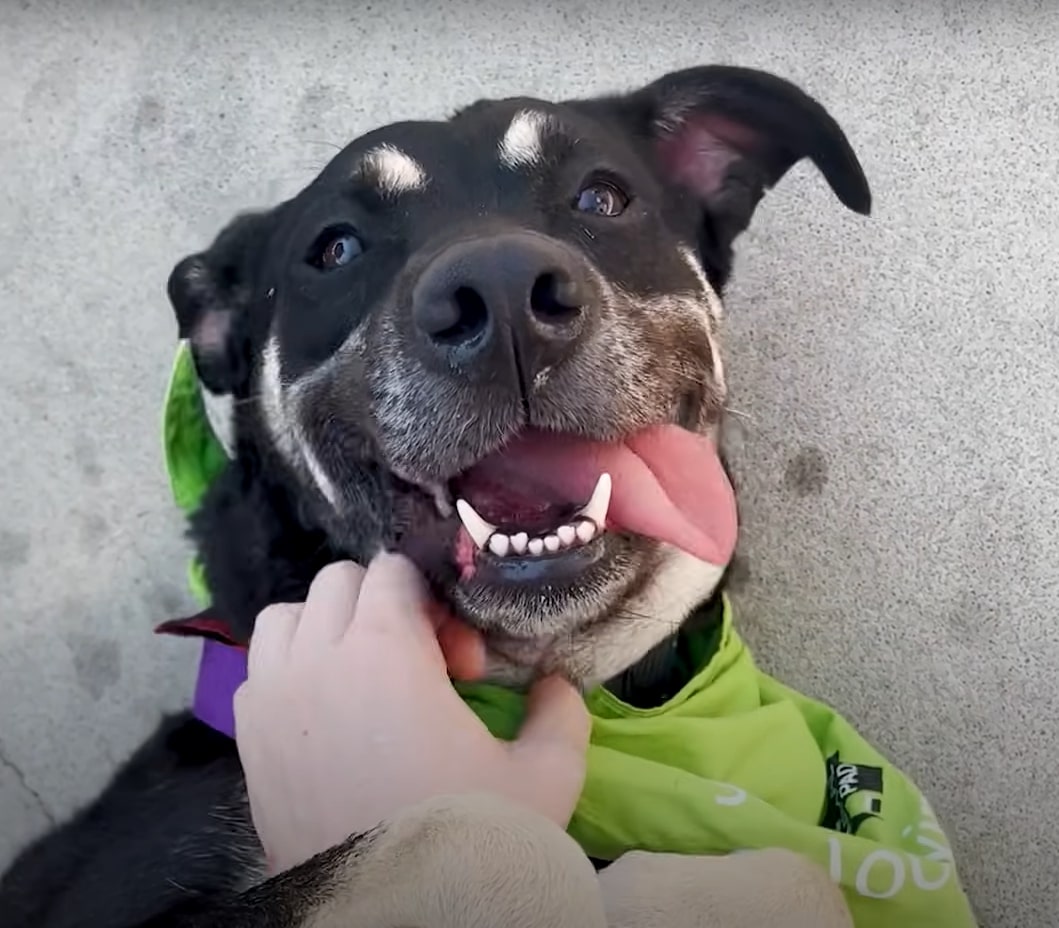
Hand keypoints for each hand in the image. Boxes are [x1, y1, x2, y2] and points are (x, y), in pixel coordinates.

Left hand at [233, 553, 590, 874]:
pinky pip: (258, 670)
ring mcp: (271, 699)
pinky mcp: (247, 741)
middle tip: (421, 669)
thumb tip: (554, 684)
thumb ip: (560, 714)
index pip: (393, 570)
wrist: (394, 918)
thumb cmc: (466, 839)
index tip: (459, 665)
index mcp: (384, 650)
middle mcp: (316, 660)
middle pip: (339, 582)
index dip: (436, 605)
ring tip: (366, 679)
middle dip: (384, 607)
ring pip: (287, 617)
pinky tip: (328, 717)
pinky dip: (290, 671)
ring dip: (328, 630)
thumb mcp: (545, 779)